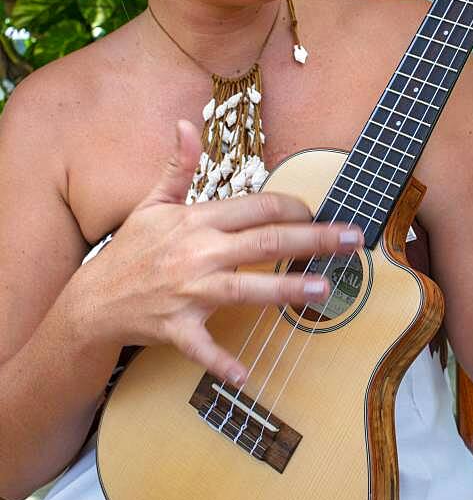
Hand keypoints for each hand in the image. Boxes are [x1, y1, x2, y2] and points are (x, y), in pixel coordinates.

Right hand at [74, 119, 362, 382]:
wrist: (93, 299)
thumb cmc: (130, 250)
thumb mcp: (151, 202)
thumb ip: (178, 165)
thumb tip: (187, 125)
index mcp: (196, 220)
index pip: (255, 207)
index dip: (293, 207)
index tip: (319, 211)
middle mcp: (197, 252)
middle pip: (264, 241)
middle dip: (313, 239)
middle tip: (352, 239)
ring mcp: (187, 291)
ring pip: (245, 288)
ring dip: (285, 288)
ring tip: (323, 289)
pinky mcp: (176, 326)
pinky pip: (202, 346)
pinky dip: (221, 361)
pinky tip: (246, 374)